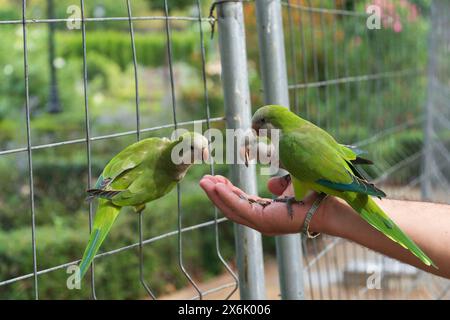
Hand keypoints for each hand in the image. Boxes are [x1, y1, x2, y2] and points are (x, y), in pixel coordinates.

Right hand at [199, 175, 330, 235]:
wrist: (326, 204)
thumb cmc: (311, 195)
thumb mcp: (289, 185)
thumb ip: (279, 184)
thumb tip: (270, 183)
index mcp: (265, 213)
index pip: (240, 203)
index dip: (226, 192)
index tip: (215, 179)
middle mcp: (261, 221)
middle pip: (231, 208)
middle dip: (216, 194)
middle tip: (204, 180)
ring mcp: (262, 223)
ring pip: (232, 209)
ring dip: (217, 195)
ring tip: (204, 182)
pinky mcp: (264, 222)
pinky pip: (240, 208)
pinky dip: (227, 197)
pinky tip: (217, 186)